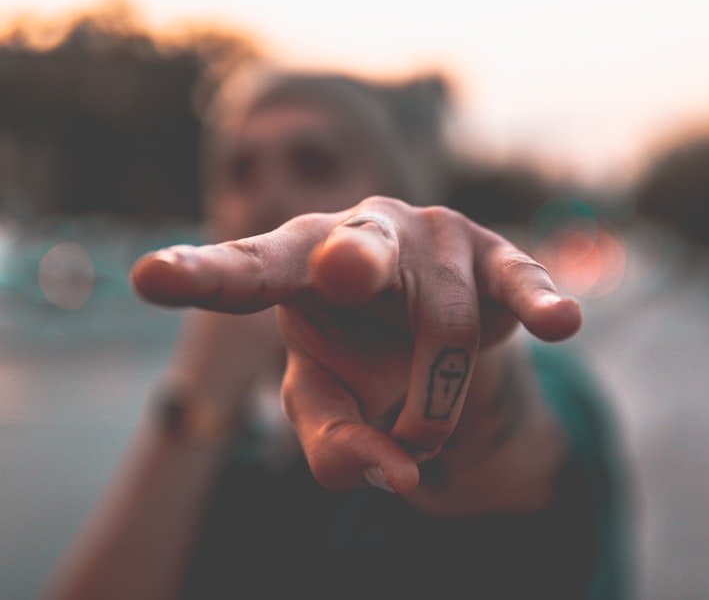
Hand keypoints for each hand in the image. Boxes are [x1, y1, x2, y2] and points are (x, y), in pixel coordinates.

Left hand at [130, 196, 581, 494]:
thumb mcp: (327, 403)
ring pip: (445, 330)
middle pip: (356, 249)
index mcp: (298, 262)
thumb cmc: (358, 354)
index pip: (247, 269)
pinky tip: (561, 323)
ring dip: (432, 407)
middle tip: (340, 276)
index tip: (147, 278)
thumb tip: (394, 476)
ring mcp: (435, 238)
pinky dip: (539, 302)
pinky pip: (520, 280)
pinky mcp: (497, 256)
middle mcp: (363, 232)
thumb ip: (334, 444)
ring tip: (419, 428)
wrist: (427, 325)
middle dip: (352, 263)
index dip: (202, 276)